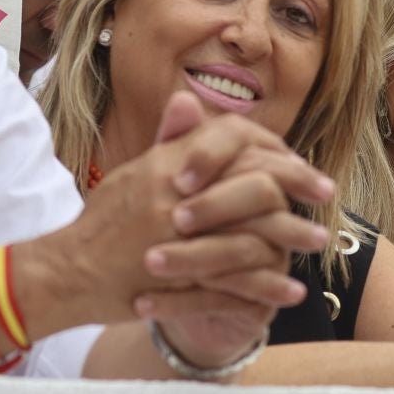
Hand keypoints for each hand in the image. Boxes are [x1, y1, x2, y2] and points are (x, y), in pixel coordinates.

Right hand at [28, 92, 334, 327]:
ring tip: (318, 244)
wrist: (67, 272)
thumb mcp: (134, 172)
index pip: (236, 145)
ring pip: (253, 236)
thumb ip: (170, 141)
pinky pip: (236, 287)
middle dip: (297, 194)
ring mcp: (179, 243)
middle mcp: (176, 200)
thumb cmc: (105, 222)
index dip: (277, 154)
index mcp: (168, 167)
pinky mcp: (178, 284)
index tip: (304, 168)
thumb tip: (190, 100)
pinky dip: (268, 290)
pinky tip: (292, 293)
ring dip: (291, 241)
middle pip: (255, 187)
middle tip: (326, 201)